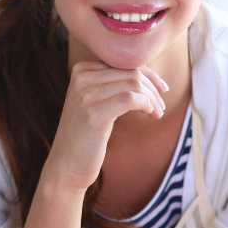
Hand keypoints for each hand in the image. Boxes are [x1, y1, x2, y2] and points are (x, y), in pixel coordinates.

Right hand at [43, 61, 168, 190]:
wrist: (66, 165)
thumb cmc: (86, 135)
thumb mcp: (95, 102)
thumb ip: (112, 84)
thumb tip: (148, 72)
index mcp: (81, 71)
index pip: (123, 62)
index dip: (148, 75)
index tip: (162, 90)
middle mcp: (81, 78)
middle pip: (131, 72)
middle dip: (153, 88)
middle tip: (161, 107)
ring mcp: (86, 95)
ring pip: (134, 84)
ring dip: (152, 99)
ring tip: (157, 113)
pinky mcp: (94, 113)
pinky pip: (131, 98)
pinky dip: (147, 105)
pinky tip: (150, 115)